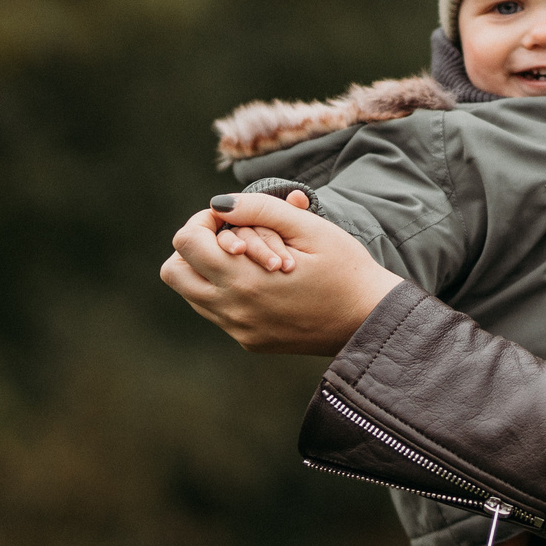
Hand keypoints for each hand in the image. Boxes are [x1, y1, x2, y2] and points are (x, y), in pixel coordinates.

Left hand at [160, 191, 402, 354]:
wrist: (370, 320)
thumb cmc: (345, 269)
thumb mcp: (309, 228)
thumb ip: (260, 209)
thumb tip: (218, 204)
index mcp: (244, 279)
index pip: (185, 243)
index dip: (202, 220)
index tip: (231, 216)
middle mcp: (233, 310)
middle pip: (175, 272)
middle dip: (195, 247)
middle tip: (230, 236)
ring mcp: (240, 330)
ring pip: (192, 294)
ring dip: (208, 270)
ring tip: (249, 258)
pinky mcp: (250, 341)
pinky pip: (217, 313)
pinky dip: (227, 292)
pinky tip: (262, 283)